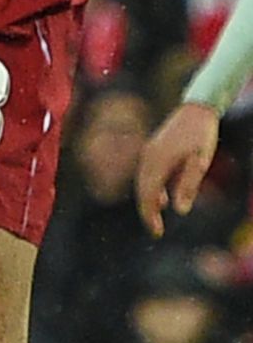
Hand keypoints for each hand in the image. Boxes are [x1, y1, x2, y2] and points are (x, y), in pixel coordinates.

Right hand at [139, 102, 221, 235]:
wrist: (196, 110)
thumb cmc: (201, 135)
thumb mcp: (200, 162)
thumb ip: (187, 185)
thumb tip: (179, 211)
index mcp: (157, 162)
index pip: (148, 194)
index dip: (150, 215)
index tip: (156, 232)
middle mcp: (148, 158)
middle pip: (142, 190)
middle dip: (147, 212)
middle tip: (156, 231)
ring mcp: (149, 153)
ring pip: (143, 183)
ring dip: (148, 201)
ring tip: (157, 219)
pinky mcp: (154, 151)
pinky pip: (147, 175)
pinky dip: (152, 189)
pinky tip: (163, 199)